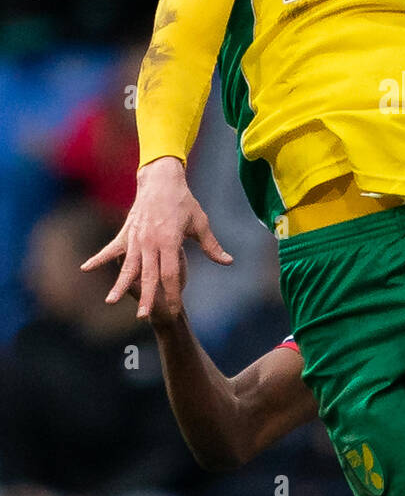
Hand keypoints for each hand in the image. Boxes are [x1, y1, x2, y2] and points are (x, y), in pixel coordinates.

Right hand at [81, 156, 231, 318]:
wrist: (161, 179)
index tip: (176, 309)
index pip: (171, 273)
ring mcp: (136, 237)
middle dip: (148, 297)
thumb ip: (211, 246)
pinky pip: (111, 248)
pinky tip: (85, 268)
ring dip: (120, 284)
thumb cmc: (183, 202)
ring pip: (129, 266)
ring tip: (111, 301)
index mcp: (170, 241)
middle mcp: (151, 242)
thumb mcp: (200, 223)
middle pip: (149, 275)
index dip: (173, 293)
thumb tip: (228, 262)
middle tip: (143, 316)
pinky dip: (99, 258)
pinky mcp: (126, 232)